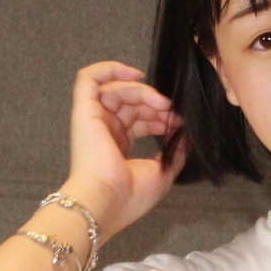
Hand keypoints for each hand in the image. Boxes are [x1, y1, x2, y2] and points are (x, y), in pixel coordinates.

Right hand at [63, 61, 182, 239]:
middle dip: (154, 103)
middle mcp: (104, 131)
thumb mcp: (162, 172)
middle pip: (130, 104)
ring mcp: (92, 120)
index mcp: (117, 146)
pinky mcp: (84, 111)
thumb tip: (186, 134)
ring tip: (161, 104)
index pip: (138, 120)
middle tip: (171, 111)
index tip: (178, 122)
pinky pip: (89, 79)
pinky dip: (110, 69)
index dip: (159, 116)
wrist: (107, 200)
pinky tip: (135, 75)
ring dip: (143, 92)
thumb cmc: (130, 196)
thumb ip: (175, 151)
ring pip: (117, 90)